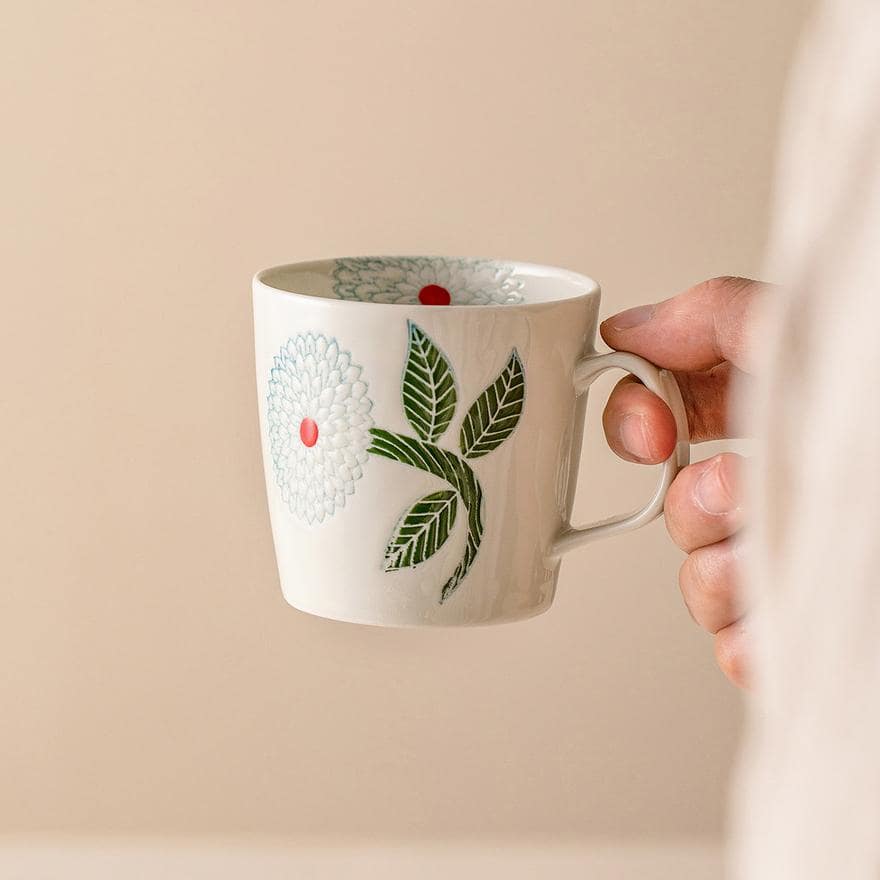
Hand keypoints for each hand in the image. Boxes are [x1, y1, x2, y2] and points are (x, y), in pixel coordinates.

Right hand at [600, 276, 765, 687]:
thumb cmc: (876, 424)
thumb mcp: (800, 341)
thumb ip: (716, 315)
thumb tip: (627, 327)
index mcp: (762, 424)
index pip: (657, 417)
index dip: (632, 421)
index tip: (653, 429)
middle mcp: (767, 497)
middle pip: (671, 510)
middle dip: (695, 504)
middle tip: (737, 492)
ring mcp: (778, 569)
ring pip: (698, 588)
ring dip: (727, 572)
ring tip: (779, 555)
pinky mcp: (792, 638)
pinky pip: (739, 656)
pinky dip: (754, 644)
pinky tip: (785, 623)